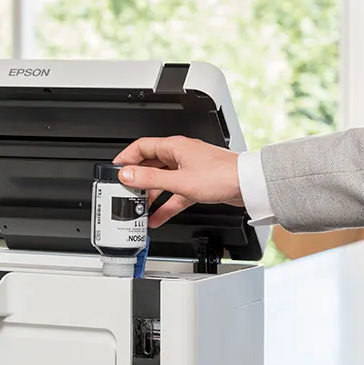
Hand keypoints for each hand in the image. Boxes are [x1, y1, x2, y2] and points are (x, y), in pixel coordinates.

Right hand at [112, 136, 242, 226]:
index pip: (141, 147)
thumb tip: (127, 174)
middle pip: (150, 165)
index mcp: (175, 147)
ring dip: (150, 195)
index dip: (126, 158)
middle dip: (137, 180)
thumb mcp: (179, 180)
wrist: (248, 185)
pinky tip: (157, 217)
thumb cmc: (222, 176)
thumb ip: (151, 178)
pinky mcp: (197, 184)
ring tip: (139, 208)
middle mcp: (181, 156)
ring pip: (162, 181)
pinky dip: (165, 205)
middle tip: (125, 192)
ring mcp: (189, 170)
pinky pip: (174, 194)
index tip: (115, 170)